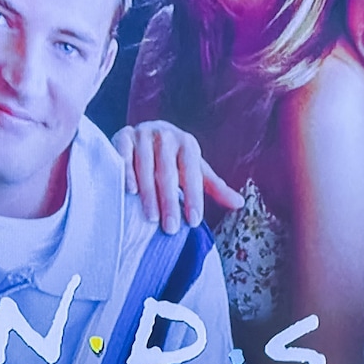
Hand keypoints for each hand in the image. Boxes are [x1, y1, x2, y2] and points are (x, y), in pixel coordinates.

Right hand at [113, 121, 244, 234]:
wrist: (144, 135)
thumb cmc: (174, 160)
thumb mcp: (195, 171)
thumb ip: (215, 187)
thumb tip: (240, 203)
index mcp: (186, 143)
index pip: (192, 171)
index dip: (194, 197)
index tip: (194, 222)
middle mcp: (165, 135)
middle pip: (167, 172)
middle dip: (169, 202)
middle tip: (171, 229)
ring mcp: (142, 134)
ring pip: (145, 166)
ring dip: (148, 193)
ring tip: (151, 219)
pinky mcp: (123, 136)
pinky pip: (124, 154)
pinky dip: (126, 172)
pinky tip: (130, 192)